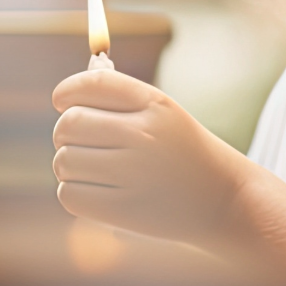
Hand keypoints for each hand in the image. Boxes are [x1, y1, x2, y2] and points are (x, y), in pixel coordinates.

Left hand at [51, 68, 250, 244]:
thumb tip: (82, 75)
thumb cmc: (184, 150)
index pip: (91, 83)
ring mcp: (134, 173)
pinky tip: (94, 190)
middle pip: (69, 123)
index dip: (67, 90)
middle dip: (64, 132)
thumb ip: (122, 95)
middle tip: (77, 140)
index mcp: (154, 103)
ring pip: (64, 160)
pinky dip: (74, 192)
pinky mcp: (124, 210)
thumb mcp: (163, 113)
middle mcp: (144, 134)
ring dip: (68, 164)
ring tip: (90, 167)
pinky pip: (69, 195)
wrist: (223, 199)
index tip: (62, 101)